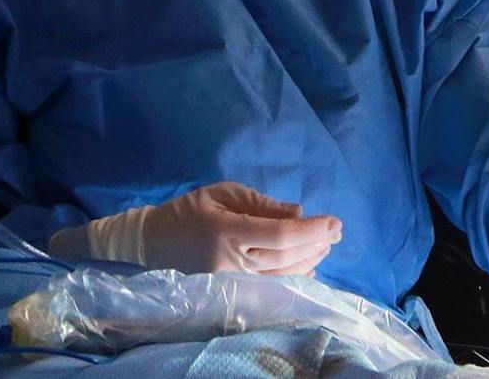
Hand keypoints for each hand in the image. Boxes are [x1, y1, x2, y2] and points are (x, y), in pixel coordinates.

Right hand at [50, 182, 342, 276]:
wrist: (151, 244)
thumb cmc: (188, 211)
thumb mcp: (223, 194)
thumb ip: (261, 204)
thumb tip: (299, 212)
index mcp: (228, 231)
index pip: (281, 236)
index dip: (312, 230)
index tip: (334, 220)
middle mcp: (231, 262)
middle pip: (287, 258)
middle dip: (317, 243)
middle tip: (337, 230)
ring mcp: (231, 283)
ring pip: (282, 276)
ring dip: (310, 259)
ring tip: (327, 243)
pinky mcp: (230, 293)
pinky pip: (271, 287)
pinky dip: (294, 275)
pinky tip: (309, 264)